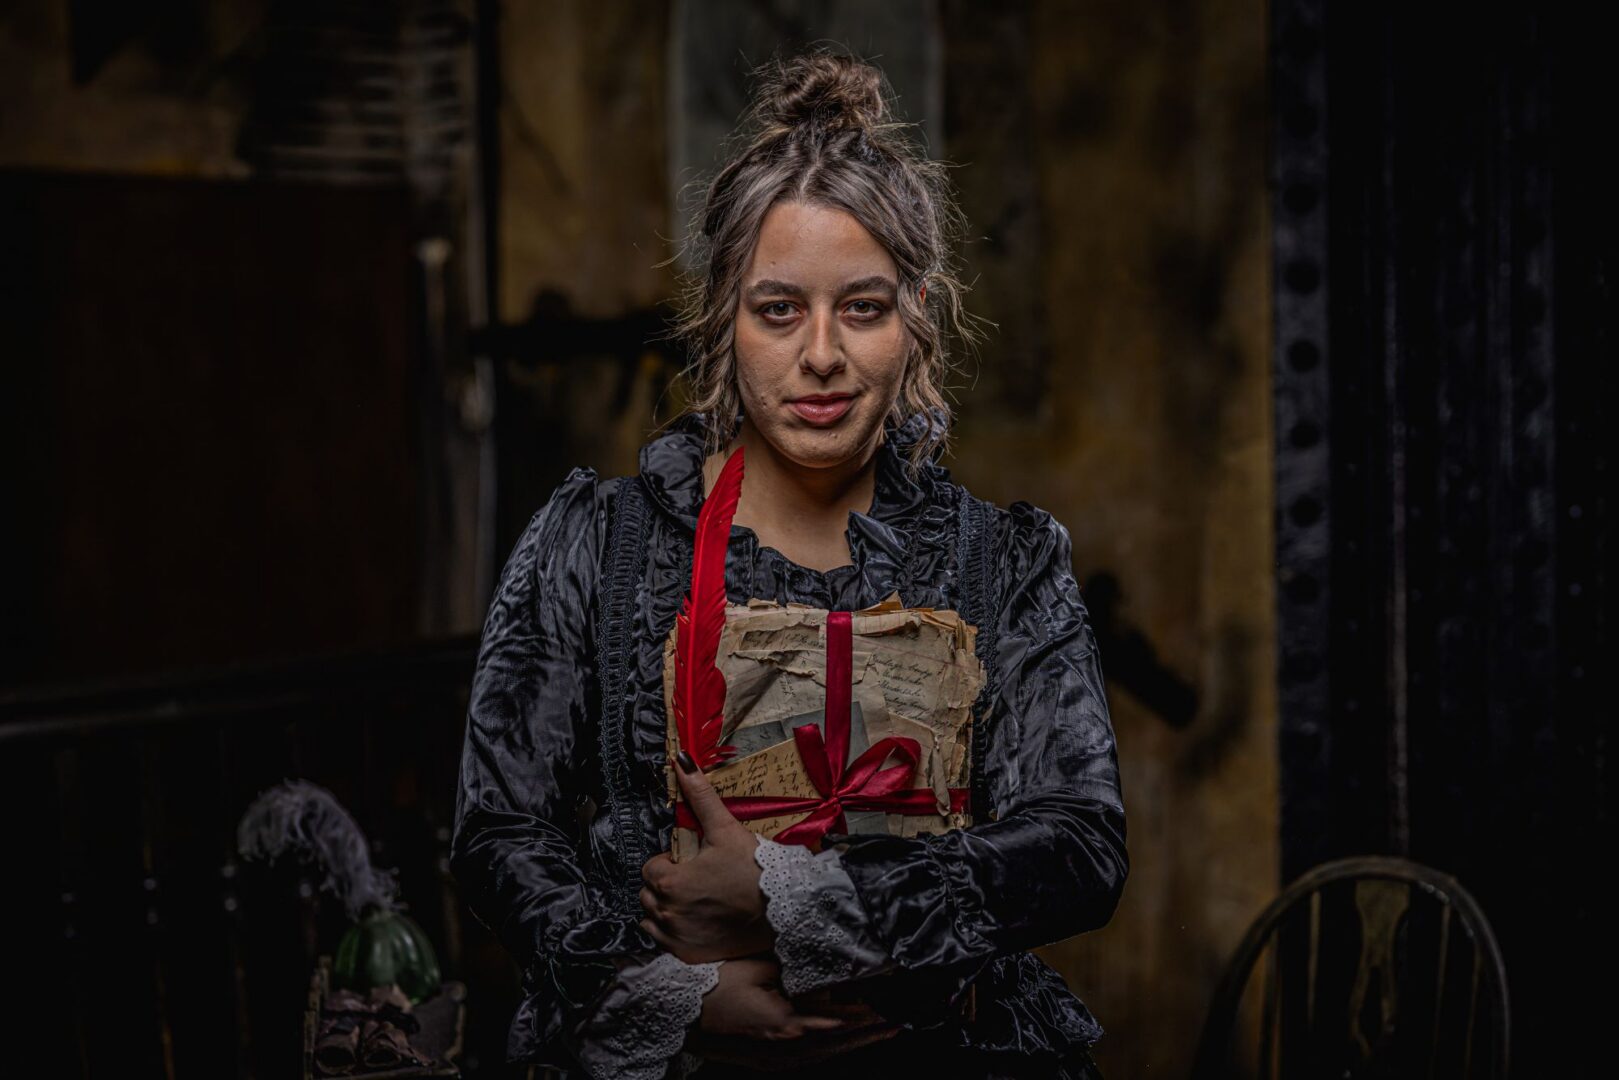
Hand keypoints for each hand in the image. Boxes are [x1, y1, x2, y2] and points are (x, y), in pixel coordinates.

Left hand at [639, 751, 774, 962]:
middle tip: (697, 880)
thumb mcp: (725, 829)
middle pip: (649, 894)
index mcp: (669, 883)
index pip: (651, 868)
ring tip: (695, 901)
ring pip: (652, 920)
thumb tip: (681, 760)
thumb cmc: (754, 869)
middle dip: (666, 885)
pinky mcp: (689, 956)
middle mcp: (666, 914)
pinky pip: (666, 943)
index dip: (671, 862)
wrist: (784, 909)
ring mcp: (676, 939)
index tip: (693, 862)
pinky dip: (675, 933)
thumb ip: (700, 796)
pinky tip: (699, 922)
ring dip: (665, 910)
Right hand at [686, 956, 901, 1069]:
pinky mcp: (767, 1055)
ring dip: (854, 1042)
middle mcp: (785, 1043)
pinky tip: (842, 1042)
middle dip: (870, 1031)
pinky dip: (829, 1049)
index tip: (888, 1002)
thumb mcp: (757, 968)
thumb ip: (794, 972)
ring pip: (826, 1052)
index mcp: (786, 1022)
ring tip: (881, 1032)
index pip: (837, 1018)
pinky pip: (808, 1055)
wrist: (680, 1011)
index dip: (865, 1010)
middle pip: (838, 1040)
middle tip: (898, 1022)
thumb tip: (828, 973)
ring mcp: (775, 1053)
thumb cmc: (715, 982)